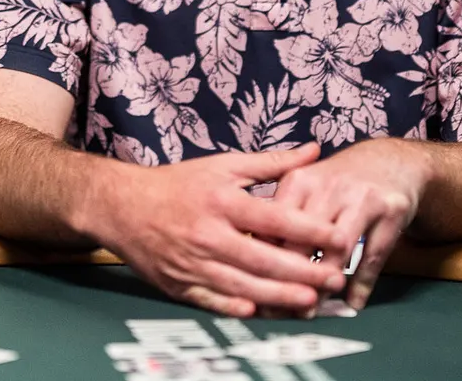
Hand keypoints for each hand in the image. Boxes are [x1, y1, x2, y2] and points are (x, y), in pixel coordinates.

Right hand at [85, 143, 352, 316]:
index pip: (274, 218)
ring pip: (241, 284)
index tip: (338, 235)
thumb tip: (314, 150)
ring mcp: (192, 262)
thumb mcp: (224, 166)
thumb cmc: (178, 184)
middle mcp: (208, 233)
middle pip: (262, 257)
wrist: (123, 206)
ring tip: (309, 300)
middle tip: (334, 278)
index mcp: (222, 201)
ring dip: (277, 295)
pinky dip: (233, 306)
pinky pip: (211, 300)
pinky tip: (258, 310)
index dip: (308, 228)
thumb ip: (272, 162)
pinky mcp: (179, 284)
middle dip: (301, 271)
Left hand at [271, 138, 430, 309]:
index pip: (275, 226)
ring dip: (323, 285)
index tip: (254, 288)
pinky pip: (373, 255)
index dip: (263, 260)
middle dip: (290, 278)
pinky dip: (362, 284)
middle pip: (304, 240)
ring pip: (339, 249)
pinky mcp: (391, 208)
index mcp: (301, 179)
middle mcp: (330, 185)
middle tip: (278, 308)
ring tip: (311, 310)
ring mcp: (362, 196)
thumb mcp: (306, 186)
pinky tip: (353, 302)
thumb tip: (249, 257)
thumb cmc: (339, 182)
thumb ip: (280, 216)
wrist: (391, 160)